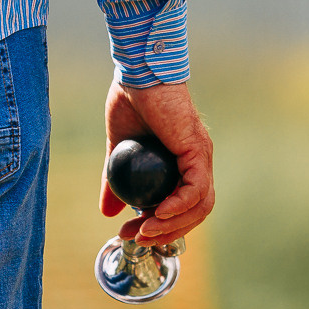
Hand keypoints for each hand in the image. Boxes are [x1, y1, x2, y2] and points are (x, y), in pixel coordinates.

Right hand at [100, 81, 213, 245]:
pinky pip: (195, 188)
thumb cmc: (130, 99)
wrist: (137, 71)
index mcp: (183, 162)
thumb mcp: (117, 148)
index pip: (183, 205)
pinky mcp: (197, 149)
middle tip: (135, 237)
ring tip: (144, 231)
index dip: (162, 226)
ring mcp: (200, 155)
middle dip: (165, 232)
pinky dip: (178, 205)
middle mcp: (197, 161)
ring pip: (199, 205)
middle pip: (195, 211)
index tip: (133, 232)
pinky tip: (156, 213)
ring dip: (173, 225)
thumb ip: (113, 180)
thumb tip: (107, 211)